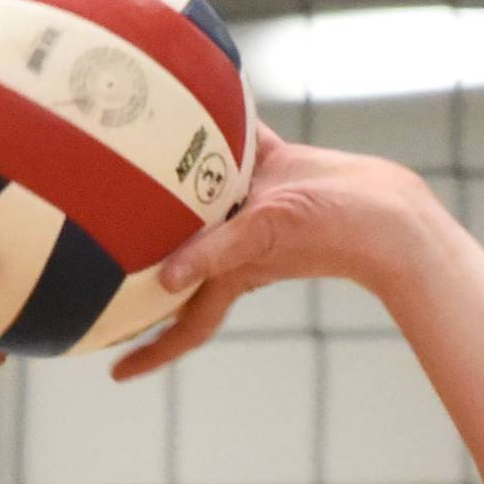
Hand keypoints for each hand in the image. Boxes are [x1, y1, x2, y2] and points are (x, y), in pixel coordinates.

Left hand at [111, 124, 428, 379]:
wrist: (386, 207)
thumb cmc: (333, 228)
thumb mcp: (267, 233)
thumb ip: (218, 250)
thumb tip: (166, 275)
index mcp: (231, 273)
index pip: (185, 326)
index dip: (151, 352)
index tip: (115, 375)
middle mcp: (234, 243)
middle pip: (178, 263)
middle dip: (142, 268)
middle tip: (96, 268)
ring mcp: (250, 207)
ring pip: (195, 202)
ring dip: (167, 191)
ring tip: (124, 175)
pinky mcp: (270, 170)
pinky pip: (230, 149)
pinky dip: (212, 133)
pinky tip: (185, 108)